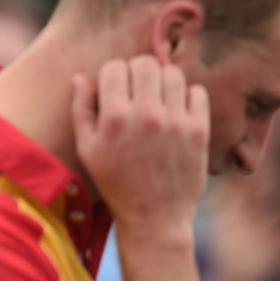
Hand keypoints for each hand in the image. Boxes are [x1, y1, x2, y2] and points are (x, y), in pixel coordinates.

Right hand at [72, 56, 208, 240]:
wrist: (154, 218)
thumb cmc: (115, 183)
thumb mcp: (87, 149)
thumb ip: (81, 109)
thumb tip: (81, 77)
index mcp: (114, 118)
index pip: (115, 67)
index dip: (112, 75)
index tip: (114, 90)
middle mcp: (145, 115)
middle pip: (144, 63)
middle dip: (137, 72)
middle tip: (136, 90)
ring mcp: (175, 122)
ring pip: (172, 73)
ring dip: (162, 81)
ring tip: (157, 98)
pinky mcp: (198, 131)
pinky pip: (196, 92)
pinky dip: (186, 96)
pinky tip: (175, 110)